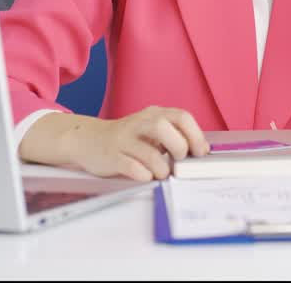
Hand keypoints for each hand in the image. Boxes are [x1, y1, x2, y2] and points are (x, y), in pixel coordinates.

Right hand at [26, 106, 209, 180]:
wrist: (88, 140)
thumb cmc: (128, 139)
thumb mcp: (151, 130)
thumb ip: (174, 136)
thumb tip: (202, 150)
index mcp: (153, 114)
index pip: (182, 117)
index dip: (195, 135)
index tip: (200, 152)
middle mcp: (139, 123)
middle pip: (165, 127)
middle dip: (179, 147)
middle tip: (178, 161)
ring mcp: (124, 140)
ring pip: (149, 151)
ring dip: (162, 167)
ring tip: (161, 173)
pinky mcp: (112, 156)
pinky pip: (131, 167)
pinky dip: (143, 174)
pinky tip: (145, 175)